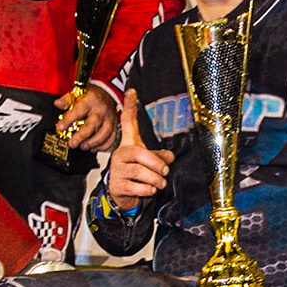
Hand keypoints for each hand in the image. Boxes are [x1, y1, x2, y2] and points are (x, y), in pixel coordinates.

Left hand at [55, 85, 116, 153]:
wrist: (108, 93)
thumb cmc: (91, 95)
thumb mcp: (78, 93)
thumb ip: (67, 99)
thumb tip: (58, 104)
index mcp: (90, 101)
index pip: (79, 110)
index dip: (69, 120)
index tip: (60, 128)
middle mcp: (101, 110)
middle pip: (93, 124)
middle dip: (82, 136)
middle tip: (72, 143)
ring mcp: (109, 118)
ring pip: (105, 133)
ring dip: (94, 142)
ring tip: (83, 147)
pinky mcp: (114, 125)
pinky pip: (112, 138)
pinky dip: (104, 146)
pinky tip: (94, 148)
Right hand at [106, 92, 173, 209]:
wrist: (123, 195)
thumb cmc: (138, 175)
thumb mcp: (151, 163)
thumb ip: (161, 157)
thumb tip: (170, 158)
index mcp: (129, 145)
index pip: (128, 122)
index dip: (130, 107)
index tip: (132, 91)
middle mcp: (120, 154)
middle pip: (140, 154)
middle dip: (157, 164)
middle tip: (166, 172)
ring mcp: (116, 170)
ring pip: (139, 172)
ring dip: (155, 180)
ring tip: (160, 184)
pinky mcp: (116, 186)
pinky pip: (135, 187)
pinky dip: (147, 190)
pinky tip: (149, 191)